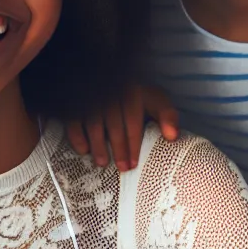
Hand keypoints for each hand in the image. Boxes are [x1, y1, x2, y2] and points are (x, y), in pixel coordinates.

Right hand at [64, 84, 179, 171]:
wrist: (111, 80)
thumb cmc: (136, 96)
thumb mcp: (154, 100)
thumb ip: (167, 115)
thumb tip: (173, 137)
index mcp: (132, 91)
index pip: (132, 119)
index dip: (134, 143)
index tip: (134, 163)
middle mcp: (111, 91)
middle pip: (114, 124)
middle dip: (119, 148)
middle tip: (123, 168)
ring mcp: (93, 97)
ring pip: (94, 123)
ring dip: (98, 145)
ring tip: (103, 163)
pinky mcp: (76, 104)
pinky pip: (74, 121)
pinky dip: (78, 136)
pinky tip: (84, 150)